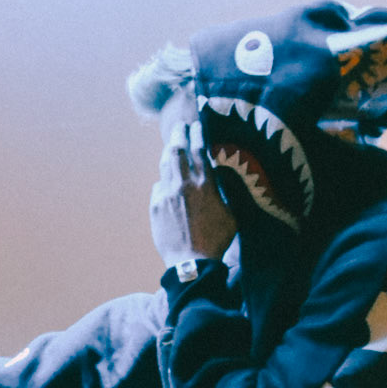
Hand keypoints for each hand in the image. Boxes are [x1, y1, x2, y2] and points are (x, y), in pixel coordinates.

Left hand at [149, 118, 236, 268]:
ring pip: (165, 165)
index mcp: (205, 184)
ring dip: (168, 152)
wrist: (191, 262)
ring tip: (172, 145)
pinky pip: (158, 186)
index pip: (199, 149)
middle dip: (178, 134)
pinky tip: (166, 180)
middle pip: (177, 149)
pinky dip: (163, 180)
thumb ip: (223, 193)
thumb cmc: (216, 240)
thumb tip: (218, 181)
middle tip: (180, 126)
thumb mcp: (231, 214)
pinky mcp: (155, 206)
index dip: (197, 133)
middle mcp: (183, 184)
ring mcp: (166, 194)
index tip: (196, 124)